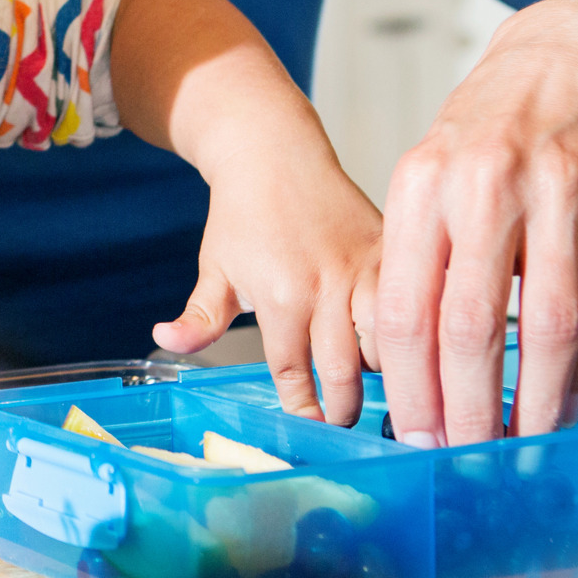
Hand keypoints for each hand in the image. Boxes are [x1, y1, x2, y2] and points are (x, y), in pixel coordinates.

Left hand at [111, 0, 382, 425]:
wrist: (274, 150)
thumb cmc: (243, 213)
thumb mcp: (215, 269)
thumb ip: (198, 317)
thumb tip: (166, 340)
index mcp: (282, 296)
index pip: (294, 373)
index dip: (302, 408)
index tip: (309, 427)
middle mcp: (328, 285)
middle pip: (344, 371)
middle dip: (343, 407)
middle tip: (342, 422)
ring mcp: (364, 269)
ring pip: (388, 343)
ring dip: (383, 373)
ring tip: (377, 392)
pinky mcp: (389, 252)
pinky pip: (410, 305)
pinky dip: (411, 331)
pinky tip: (408, 350)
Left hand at [377, 0, 577, 446]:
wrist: (575, 50)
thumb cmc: (490, 129)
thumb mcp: (428, 173)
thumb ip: (417, 259)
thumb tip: (411, 370)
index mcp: (423, 186)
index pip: (407, 312)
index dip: (412, 388)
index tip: (418, 436)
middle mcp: (488, 185)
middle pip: (473, 328)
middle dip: (470, 409)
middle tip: (472, 454)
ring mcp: (563, 189)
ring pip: (552, 323)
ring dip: (539, 397)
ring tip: (529, 437)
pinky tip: (576, 393)